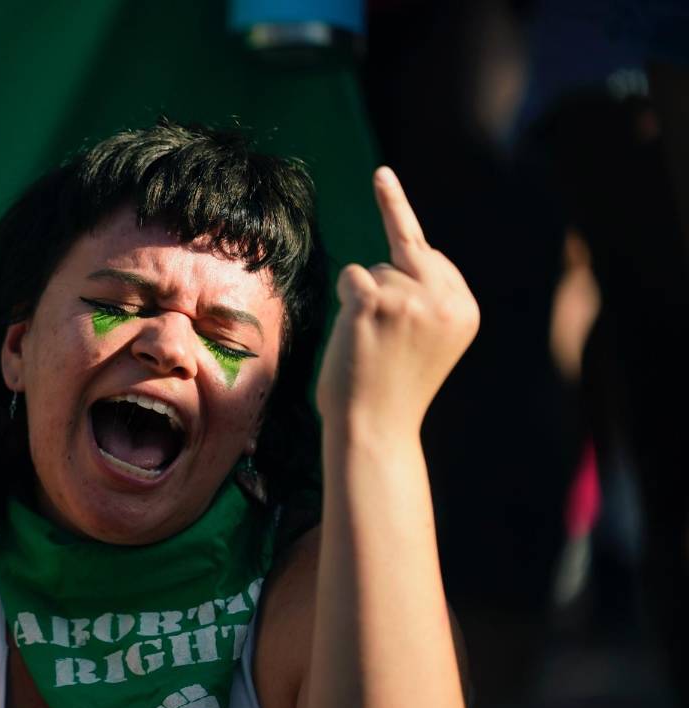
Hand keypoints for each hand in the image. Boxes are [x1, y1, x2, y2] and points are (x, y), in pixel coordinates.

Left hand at [315, 167, 479, 436]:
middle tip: (381, 231)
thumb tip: (404, 252)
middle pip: (409, 253)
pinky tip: (356, 333)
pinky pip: (351, 278)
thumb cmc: (390, 386)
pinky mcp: (376, 303)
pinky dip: (345, 299)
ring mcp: (411, 299)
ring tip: (370, 346)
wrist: (374, 429)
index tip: (381, 175)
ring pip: (374, 270)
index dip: (405, 245)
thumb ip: (424, 297)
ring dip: (362, 302)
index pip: (433, 258)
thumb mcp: (424, 338)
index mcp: (465, 309)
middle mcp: (445, 300)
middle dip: (390, 267)